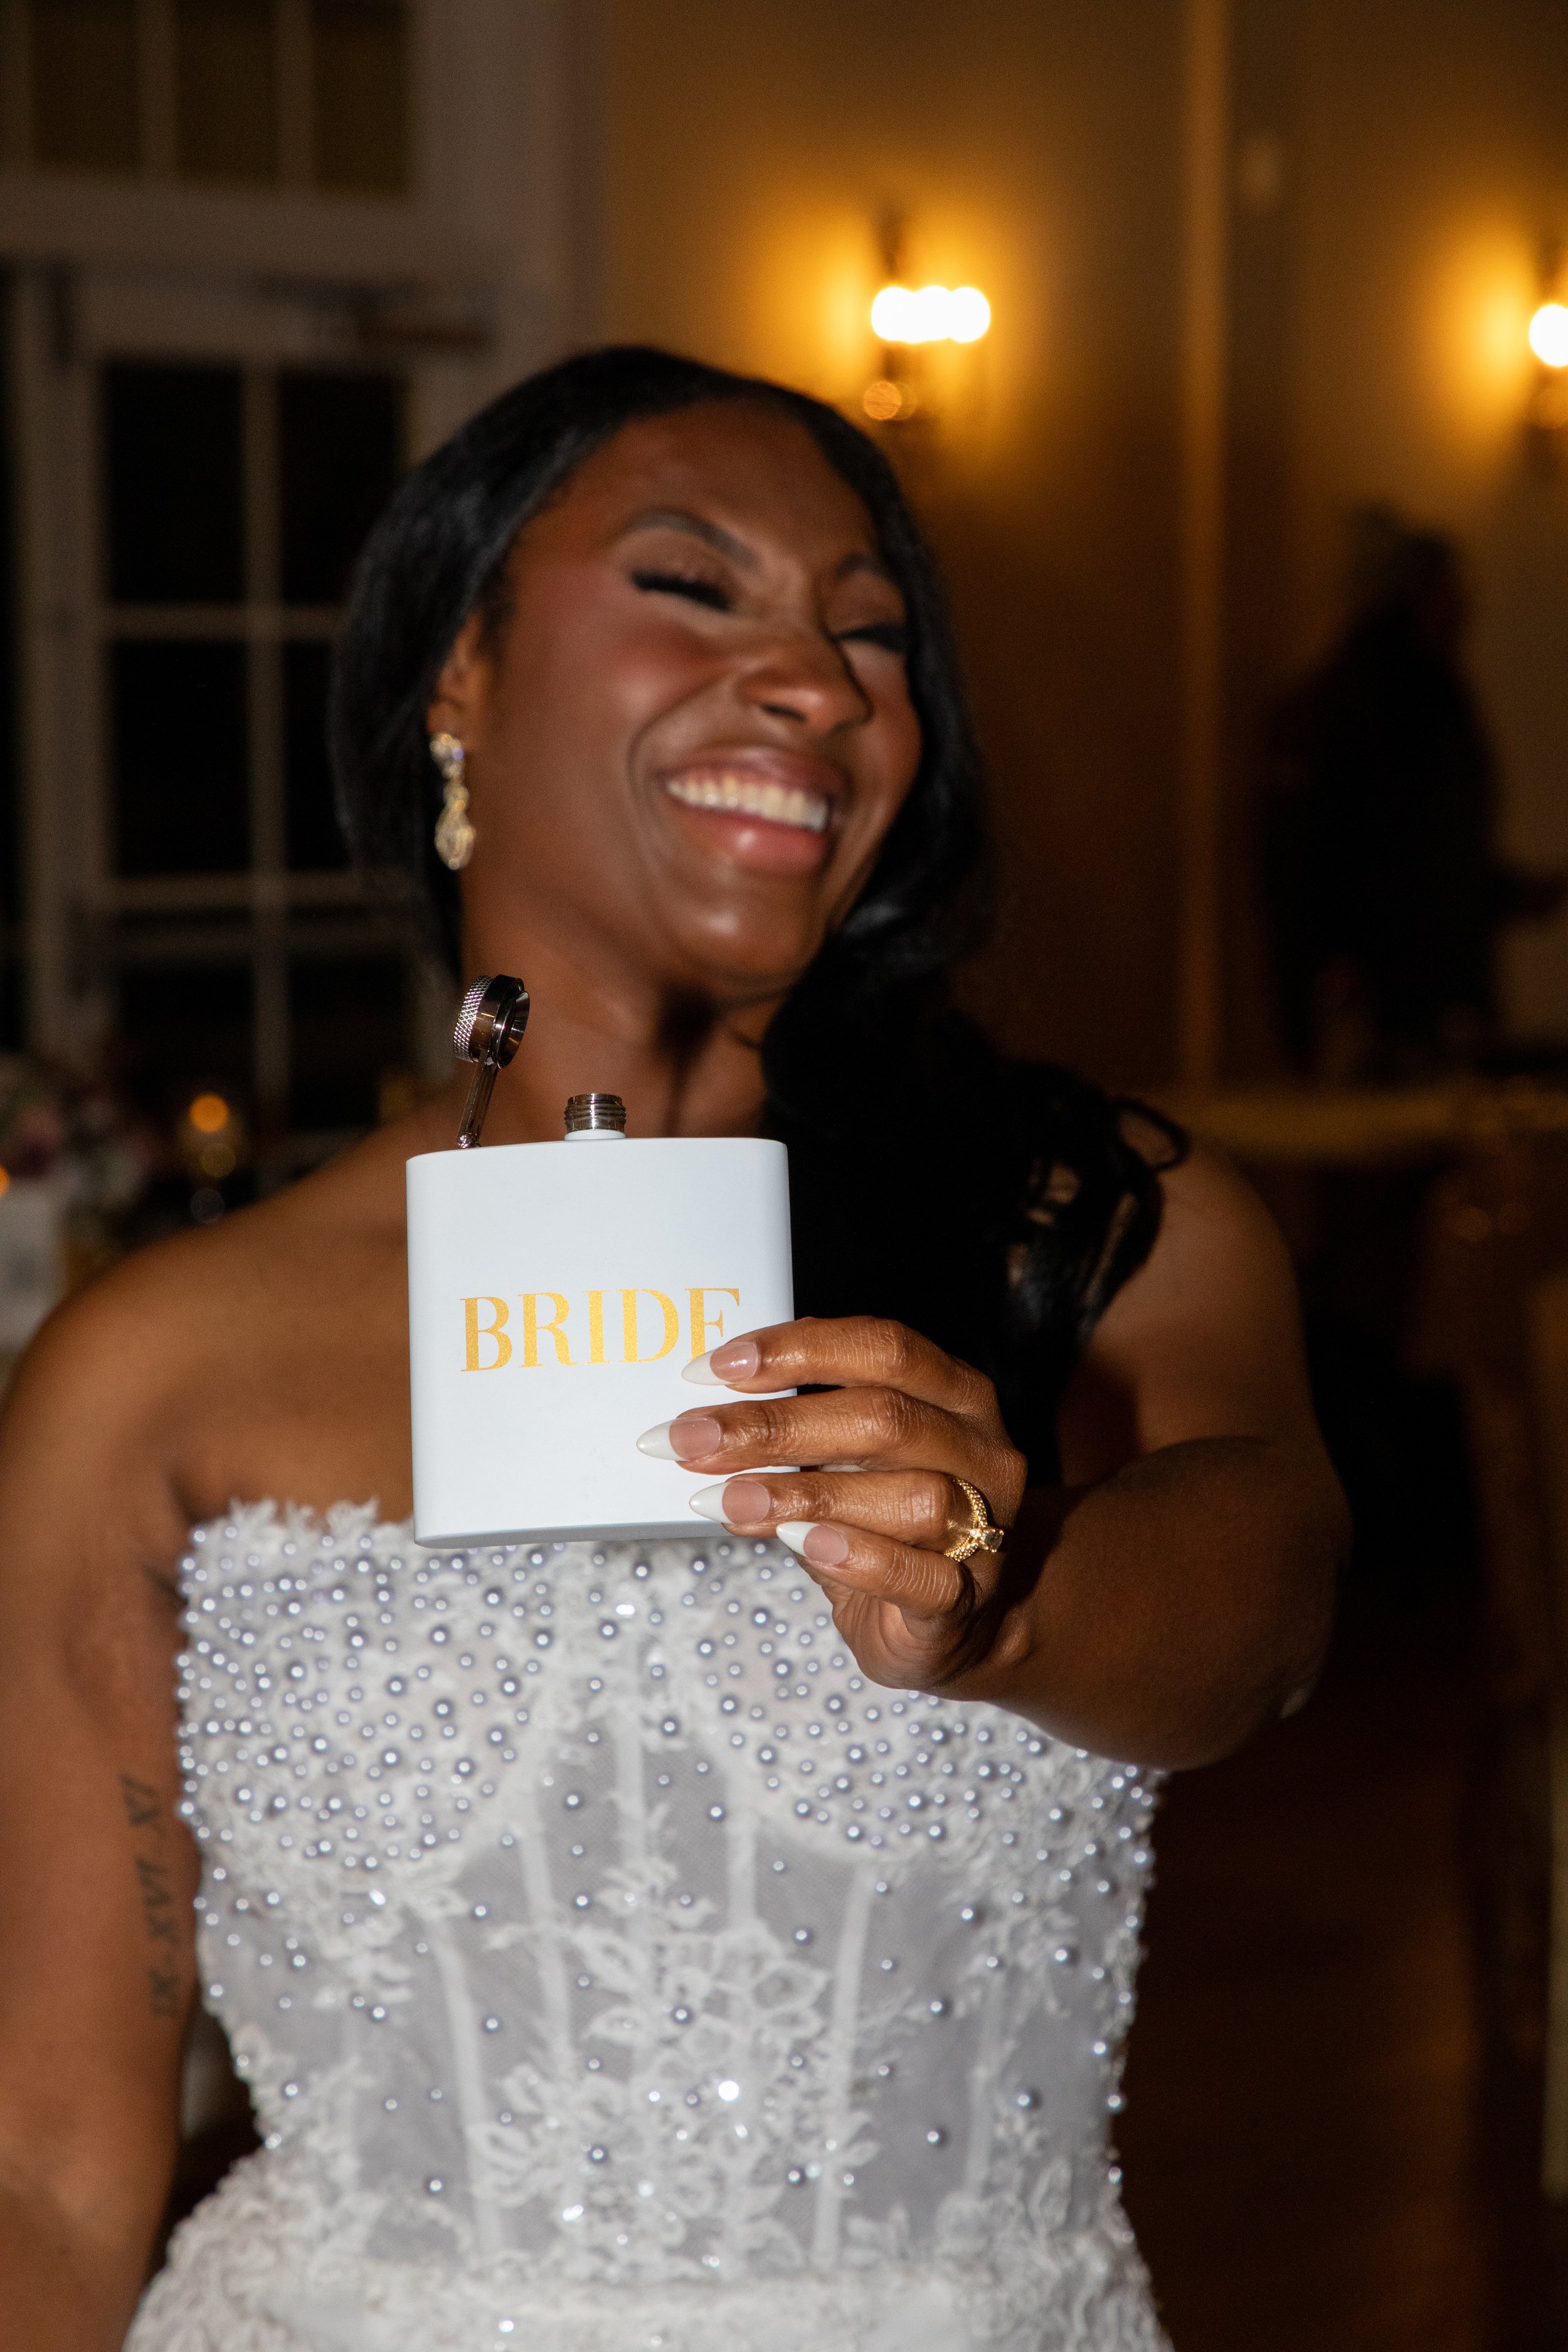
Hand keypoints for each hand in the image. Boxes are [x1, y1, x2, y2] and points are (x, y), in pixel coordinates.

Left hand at [637, 1317, 1027, 1692]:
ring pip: (910, 1495)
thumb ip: (794, 1436)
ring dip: (802, 1494)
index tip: (711, 1368)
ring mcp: (987, 1529)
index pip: (884, 1348)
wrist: (952, 1623)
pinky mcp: (966, 1601)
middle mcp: (983, 1452)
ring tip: (722, 1499)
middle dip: (773, 1425)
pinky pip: (923, 1576)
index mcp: (956, 1395)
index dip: (797, 1350)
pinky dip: (857, 1555)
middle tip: (688, 1438)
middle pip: (884, 1417)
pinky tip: (797, 1543)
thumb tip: (699, 1424)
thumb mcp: (844, 1462)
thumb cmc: (885, 1523)